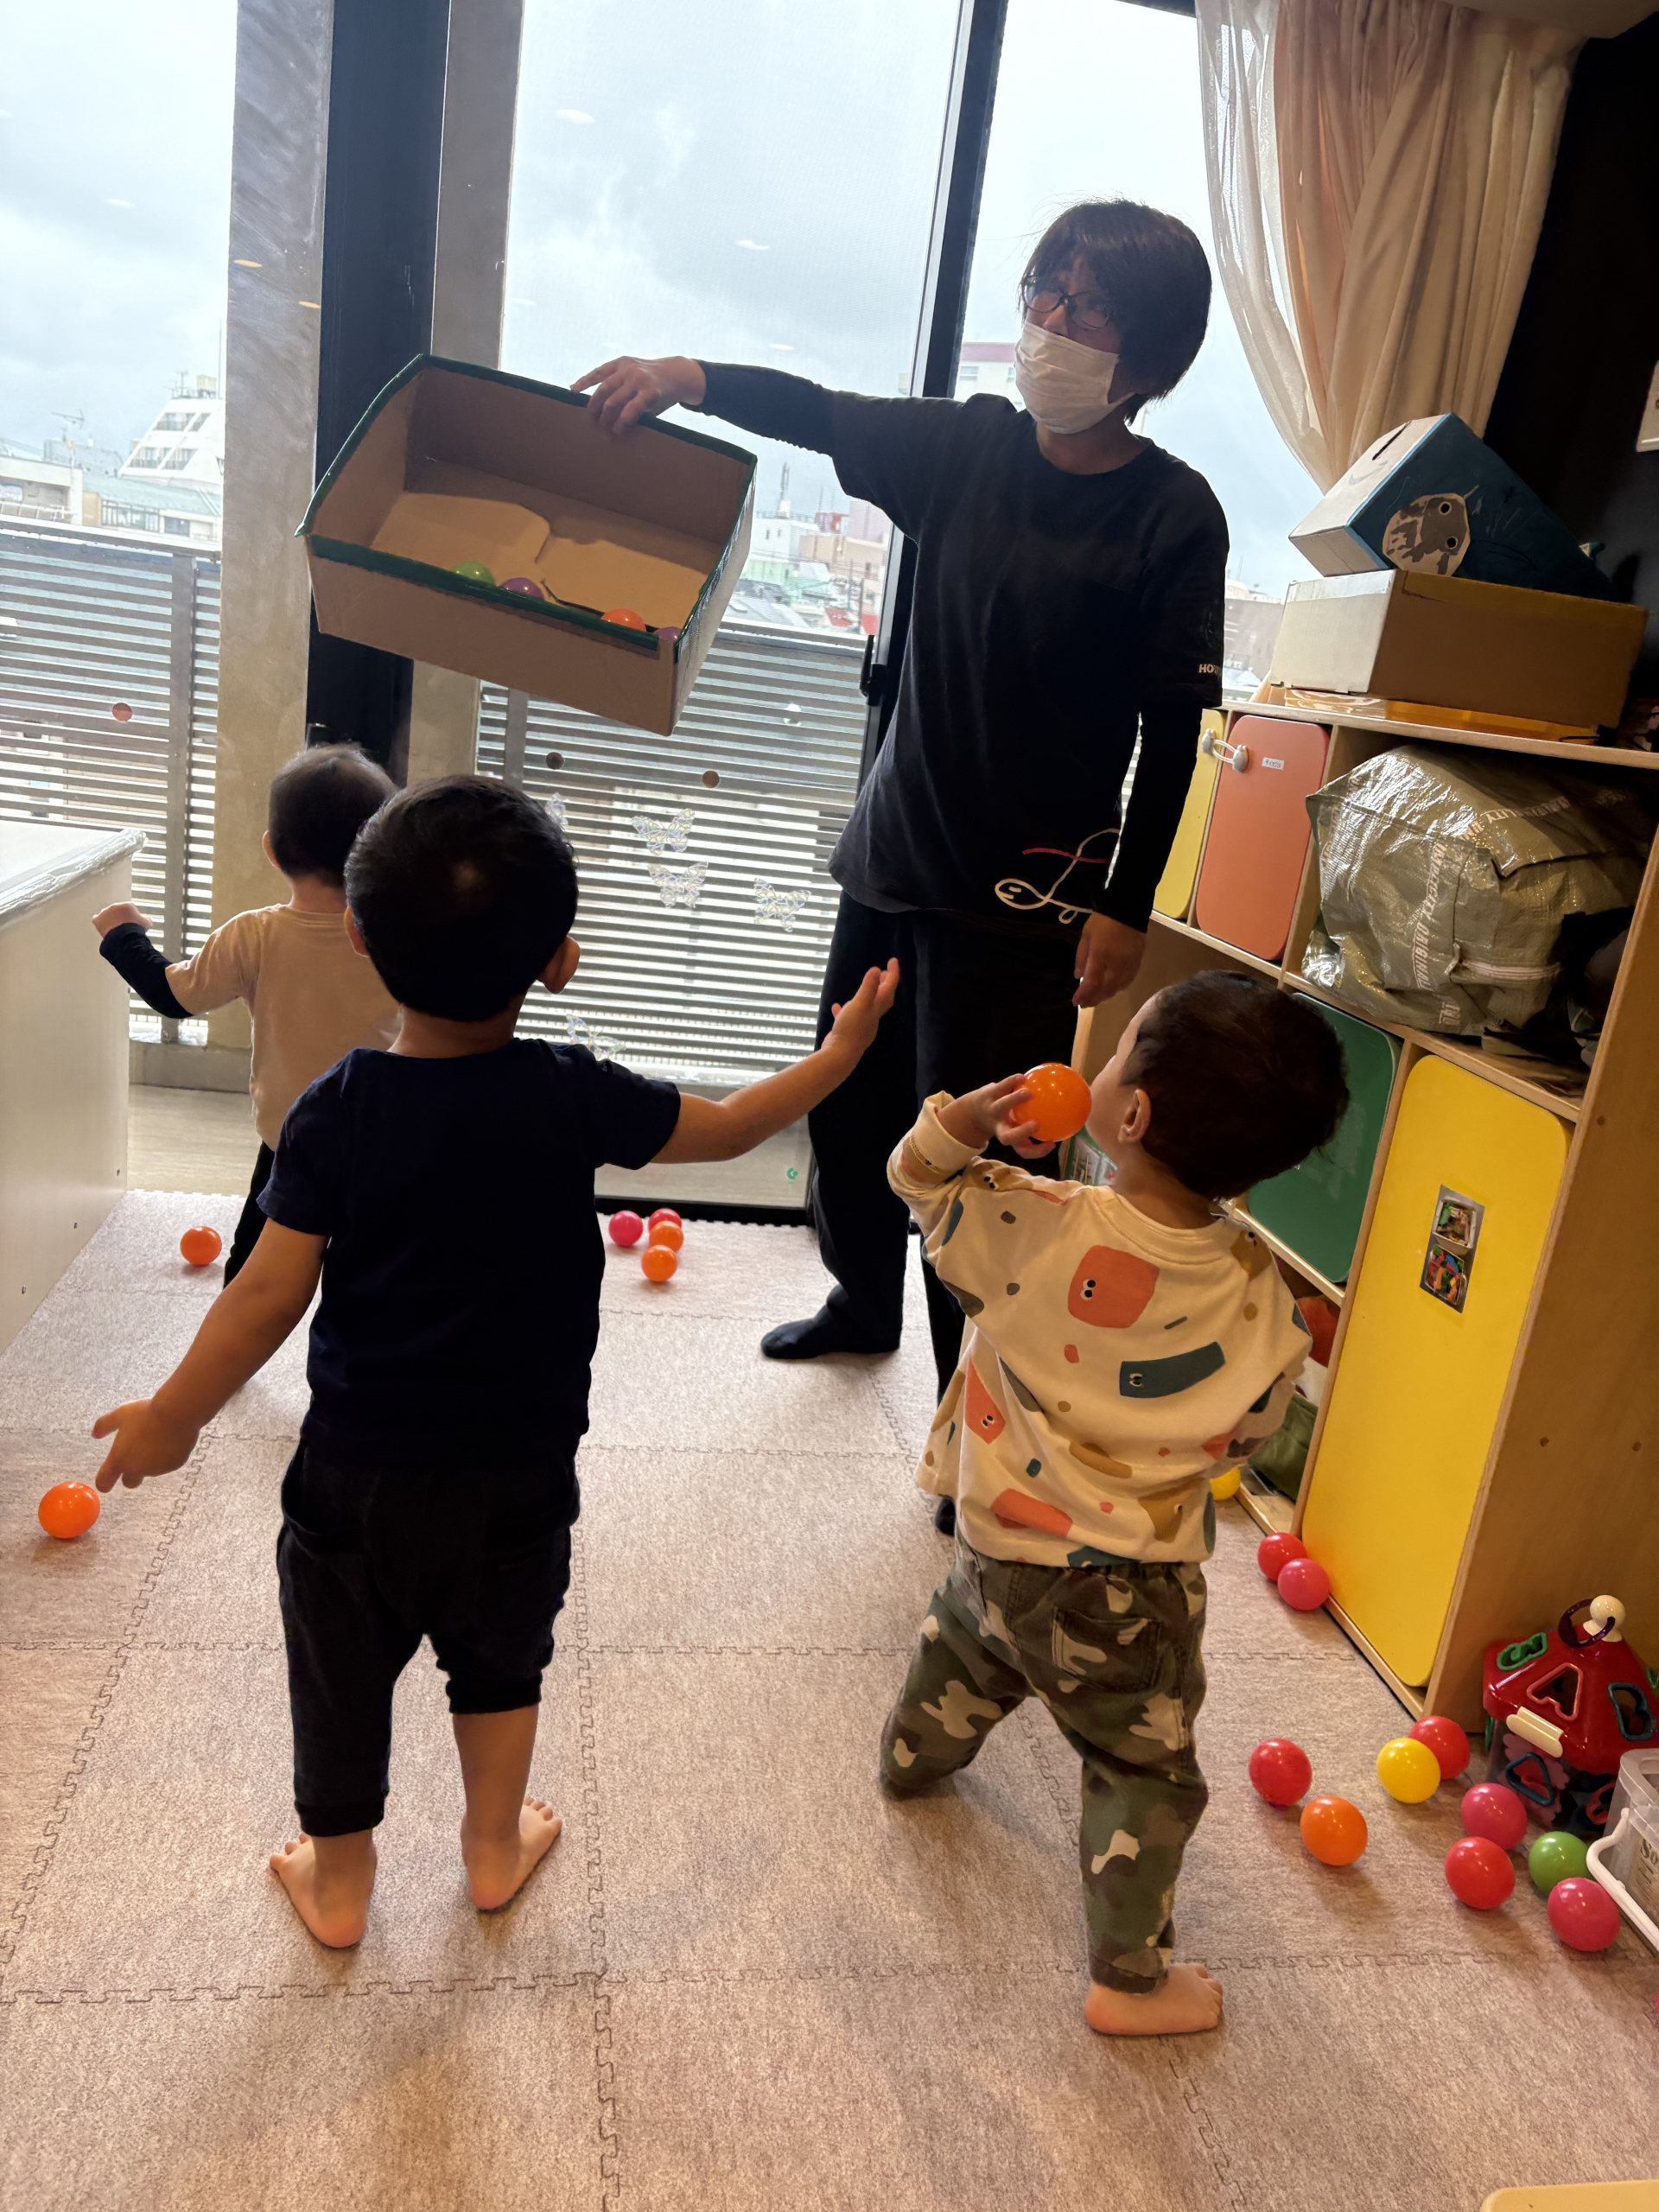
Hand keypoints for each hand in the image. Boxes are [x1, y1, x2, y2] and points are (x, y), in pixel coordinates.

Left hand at [91, 1398, 198, 1490]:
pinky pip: (168, 1464)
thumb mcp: (121, 1414)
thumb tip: (94, 1434)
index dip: (103, 1483)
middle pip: (129, 1482)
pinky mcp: (174, 1465)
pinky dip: (167, 1456)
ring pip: (150, 1471)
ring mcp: (157, 1469)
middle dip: (130, 1474)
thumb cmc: (146, 1413)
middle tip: (136, 1454)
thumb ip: (104, 1425)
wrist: (177, 1413)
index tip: (106, 1478)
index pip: (104, 1482)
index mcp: (120, 1458)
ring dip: (150, 1461)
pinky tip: (170, 1439)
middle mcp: (137, 1469)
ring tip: (157, 1438)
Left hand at [92, 902, 150, 937]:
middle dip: (118, 918)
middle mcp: (114, 906)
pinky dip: (99, 923)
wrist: (125, 936)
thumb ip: (146, 919)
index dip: (130, 917)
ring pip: (106, 915)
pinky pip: (96, 919)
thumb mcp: (146, 923)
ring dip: (109, 920)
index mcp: (126, 905)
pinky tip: (103, 928)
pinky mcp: (98, 919)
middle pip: (116, 911)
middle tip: (122, 927)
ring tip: (113, 929)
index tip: (131, 924)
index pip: (127, 909)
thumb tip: (149, 920)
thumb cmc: (136, 929)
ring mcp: (105, 912)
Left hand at [572, 355, 706, 434]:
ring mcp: (638, 380)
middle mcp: (628, 369)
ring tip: (604, 429)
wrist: (679, 375)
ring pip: (613, 403)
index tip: (573, 391)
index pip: (598, 372)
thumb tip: (600, 404)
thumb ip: (620, 383)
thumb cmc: (653, 380)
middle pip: (602, 390)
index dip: (584, 381)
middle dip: (593, 407)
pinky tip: (619, 430)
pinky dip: (622, 423)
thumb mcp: (635, 374)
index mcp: (622, 363)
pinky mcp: (649, 393)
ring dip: (606, 419)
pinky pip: (629, 412)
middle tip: (591, 419)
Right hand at [825, 959, 899, 1059]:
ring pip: (866, 1008)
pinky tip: (837, 1006)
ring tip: (864, 987)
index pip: (889, 989)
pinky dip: (845, 1010)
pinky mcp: (848, 1032)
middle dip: (885, 985)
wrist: (840, 1055)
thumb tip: (877, 970)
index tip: (893, 960)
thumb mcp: (859, 1004)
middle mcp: (871, 1018)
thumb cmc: (851, 1028)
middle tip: (884, 972)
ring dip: (866, 996)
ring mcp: (860, 1026)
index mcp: (876, 1009)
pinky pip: (848, 1018)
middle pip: (882, 999)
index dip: (893, 974)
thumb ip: (868, 987)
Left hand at [936, 1074, 1055, 1156]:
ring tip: (1029, 1093)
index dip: (1037, 1152)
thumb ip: (1040, 1122)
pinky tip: (1022, 1077)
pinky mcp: (988, 1094)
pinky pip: (1001, 1087)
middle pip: (1007, 1137)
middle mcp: (1000, 1127)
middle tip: (1037, 1124)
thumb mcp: (1018, 1124)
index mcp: (1010, 1137)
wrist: (974, 1110)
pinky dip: (1011, 1082)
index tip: (1052, 1144)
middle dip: (1021, 1133)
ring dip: (1014, 1100)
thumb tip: (1069, 1117)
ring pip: (1001, 1106)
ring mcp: (992, 1111)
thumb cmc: (1005, 1119)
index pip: (1023, 1151)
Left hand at [1073, 912, 1145, 1007]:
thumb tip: (1078, 976)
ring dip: (1105, 996)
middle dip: (1093, 999)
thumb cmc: (1103, 921)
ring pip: (1116, 988)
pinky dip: (1118, 988)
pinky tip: (1112, 990)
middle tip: (1085, 1004)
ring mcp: (1128, 965)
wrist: (1127, 910)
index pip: (1091, 983)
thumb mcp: (1086, 936)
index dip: (1083, 995)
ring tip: (1096, 999)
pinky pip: (1127, 981)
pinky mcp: (1137, 963)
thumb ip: (1081, 957)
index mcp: (1100, 956)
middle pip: (1104, 989)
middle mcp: (1115, 965)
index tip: (1075, 1001)